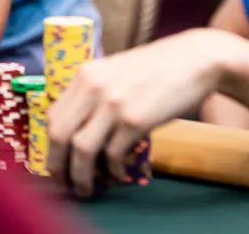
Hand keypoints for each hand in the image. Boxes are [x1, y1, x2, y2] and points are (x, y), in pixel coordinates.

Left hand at [47, 28, 238, 196]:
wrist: (197, 59)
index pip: (53, 117)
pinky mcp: (136, 120)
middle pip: (59, 135)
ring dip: (81, 176)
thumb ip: (97, 92)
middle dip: (58, 166)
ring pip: (81, 150)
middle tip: (64, 182)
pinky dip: (113, 170)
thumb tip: (79, 127)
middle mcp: (95, 87)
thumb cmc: (161, 66)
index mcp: (87, 74)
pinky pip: (113, 155)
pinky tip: (118, 173)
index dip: (50, 145)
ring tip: (86, 188)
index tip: (57, 161)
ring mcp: (115, 103)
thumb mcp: (118, 70)